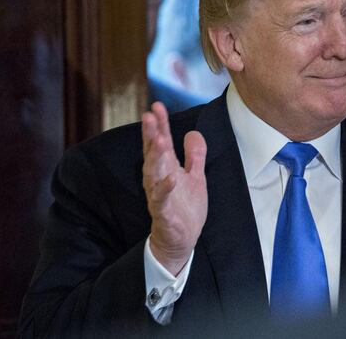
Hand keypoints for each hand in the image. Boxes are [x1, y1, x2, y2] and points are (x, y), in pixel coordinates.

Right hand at [142, 102, 207, 275]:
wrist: (182, 240)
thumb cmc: (185, 208)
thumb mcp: (195, 177)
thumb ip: (195, 155)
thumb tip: (193, 132)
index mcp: (166, 169)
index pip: (160, 142)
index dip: (160, 124)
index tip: (157, 106)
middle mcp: (158, 179)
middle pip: (153, 153)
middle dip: (152, 134)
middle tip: (150, 115)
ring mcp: (159, 196)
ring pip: (154, 173)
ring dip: (156, 156)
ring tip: (159, 139)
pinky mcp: (163, 213)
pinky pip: (162, 200)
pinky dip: (165, 190)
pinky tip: (170, 179)